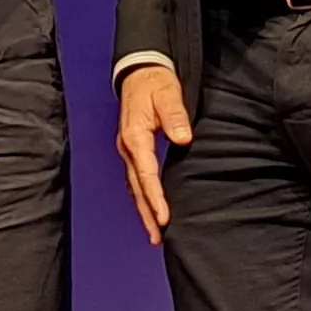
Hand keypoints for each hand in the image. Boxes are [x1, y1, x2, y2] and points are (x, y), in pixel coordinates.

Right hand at [116, 60, 191, 242]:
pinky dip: (144, 197)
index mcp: (134, 136)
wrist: (140, 71)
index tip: (165, 218)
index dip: (155, 198)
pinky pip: (137, 179)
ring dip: (144, 210)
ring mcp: (129, 150)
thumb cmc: (155, 82)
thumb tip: (182, 138)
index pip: (145, 174)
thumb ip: (175, 115)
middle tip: (157, 238)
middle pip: (136, 187)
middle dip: (146, 214)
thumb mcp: (168, 93)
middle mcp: (128, 147)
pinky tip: (151, 210)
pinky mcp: (133, 150)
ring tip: (155, 234)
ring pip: (135, 186)